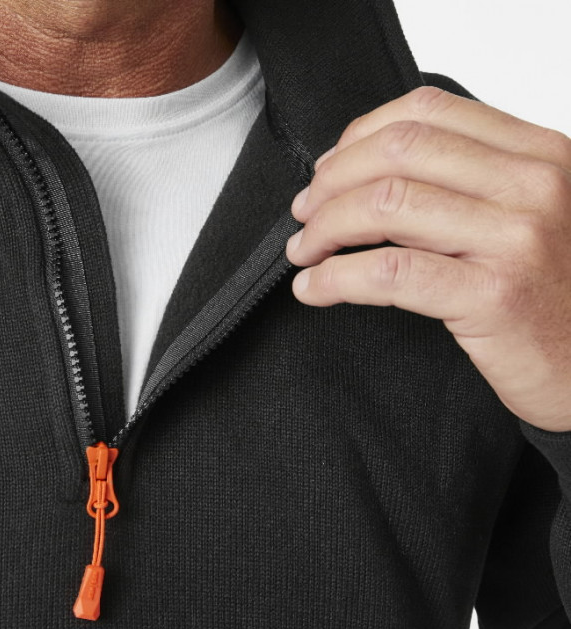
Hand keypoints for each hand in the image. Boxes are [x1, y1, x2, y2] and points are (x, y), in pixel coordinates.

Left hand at [285, 86, 570, 431]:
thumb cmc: (551, 293)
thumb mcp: (522, 215)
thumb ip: (464, 182)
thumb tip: (360, 166)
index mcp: (537, 153)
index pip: (426, 111)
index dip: (358, 137)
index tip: (328, 171)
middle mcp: (533, 184)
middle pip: (397, 151)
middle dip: (331, 181)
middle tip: (306, 213)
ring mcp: (516, 237)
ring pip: (384, 204)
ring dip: (324, 228)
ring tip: (305, 251)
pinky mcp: (494, 294)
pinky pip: (387, 272)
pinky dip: (334, 278)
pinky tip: (315, 288)